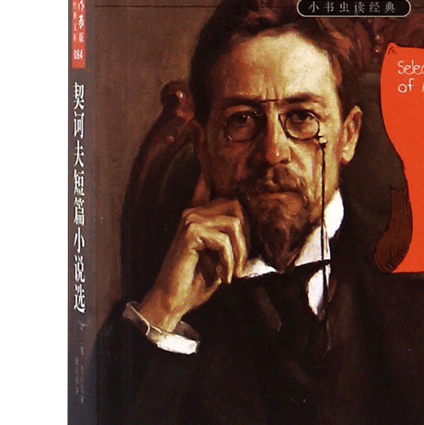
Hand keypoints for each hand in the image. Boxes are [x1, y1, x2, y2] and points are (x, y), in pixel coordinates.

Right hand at [138, 159, 247, 332]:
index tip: (197, 124)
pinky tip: (222, 276)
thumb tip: (248, 225)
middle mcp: (193, 210)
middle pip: (237, 207)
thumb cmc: (198, 280)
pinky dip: (229, 263)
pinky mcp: (189, 232)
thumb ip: (233, 237)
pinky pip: (224, 240)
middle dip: (246, 240)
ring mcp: (190, 219)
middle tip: (238, 265)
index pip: (206, 177)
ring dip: (238, 255)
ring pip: (234, 225)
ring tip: (230, 273)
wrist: (175, 299)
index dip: (202, 150)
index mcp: (200, 212)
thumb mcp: (223, 256)